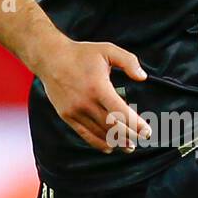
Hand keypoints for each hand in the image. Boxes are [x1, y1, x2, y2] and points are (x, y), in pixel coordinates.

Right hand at [39, 38, 151, 152]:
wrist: (50, 57)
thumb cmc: (82, 53)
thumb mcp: (108, 50)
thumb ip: (128, 62)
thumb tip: (143, 77)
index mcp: (98, 87)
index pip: (121, 112)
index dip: (135, 124)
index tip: (147, 132)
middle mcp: (86, 102)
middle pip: (112, 126)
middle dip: (129, 136)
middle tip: (142, 139)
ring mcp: (75, 111)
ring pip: (99, 133)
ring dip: (116, 142)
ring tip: (129, 146)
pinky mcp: (67, 115)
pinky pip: (85, 134)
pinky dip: (98, 143)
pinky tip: (110, 147)